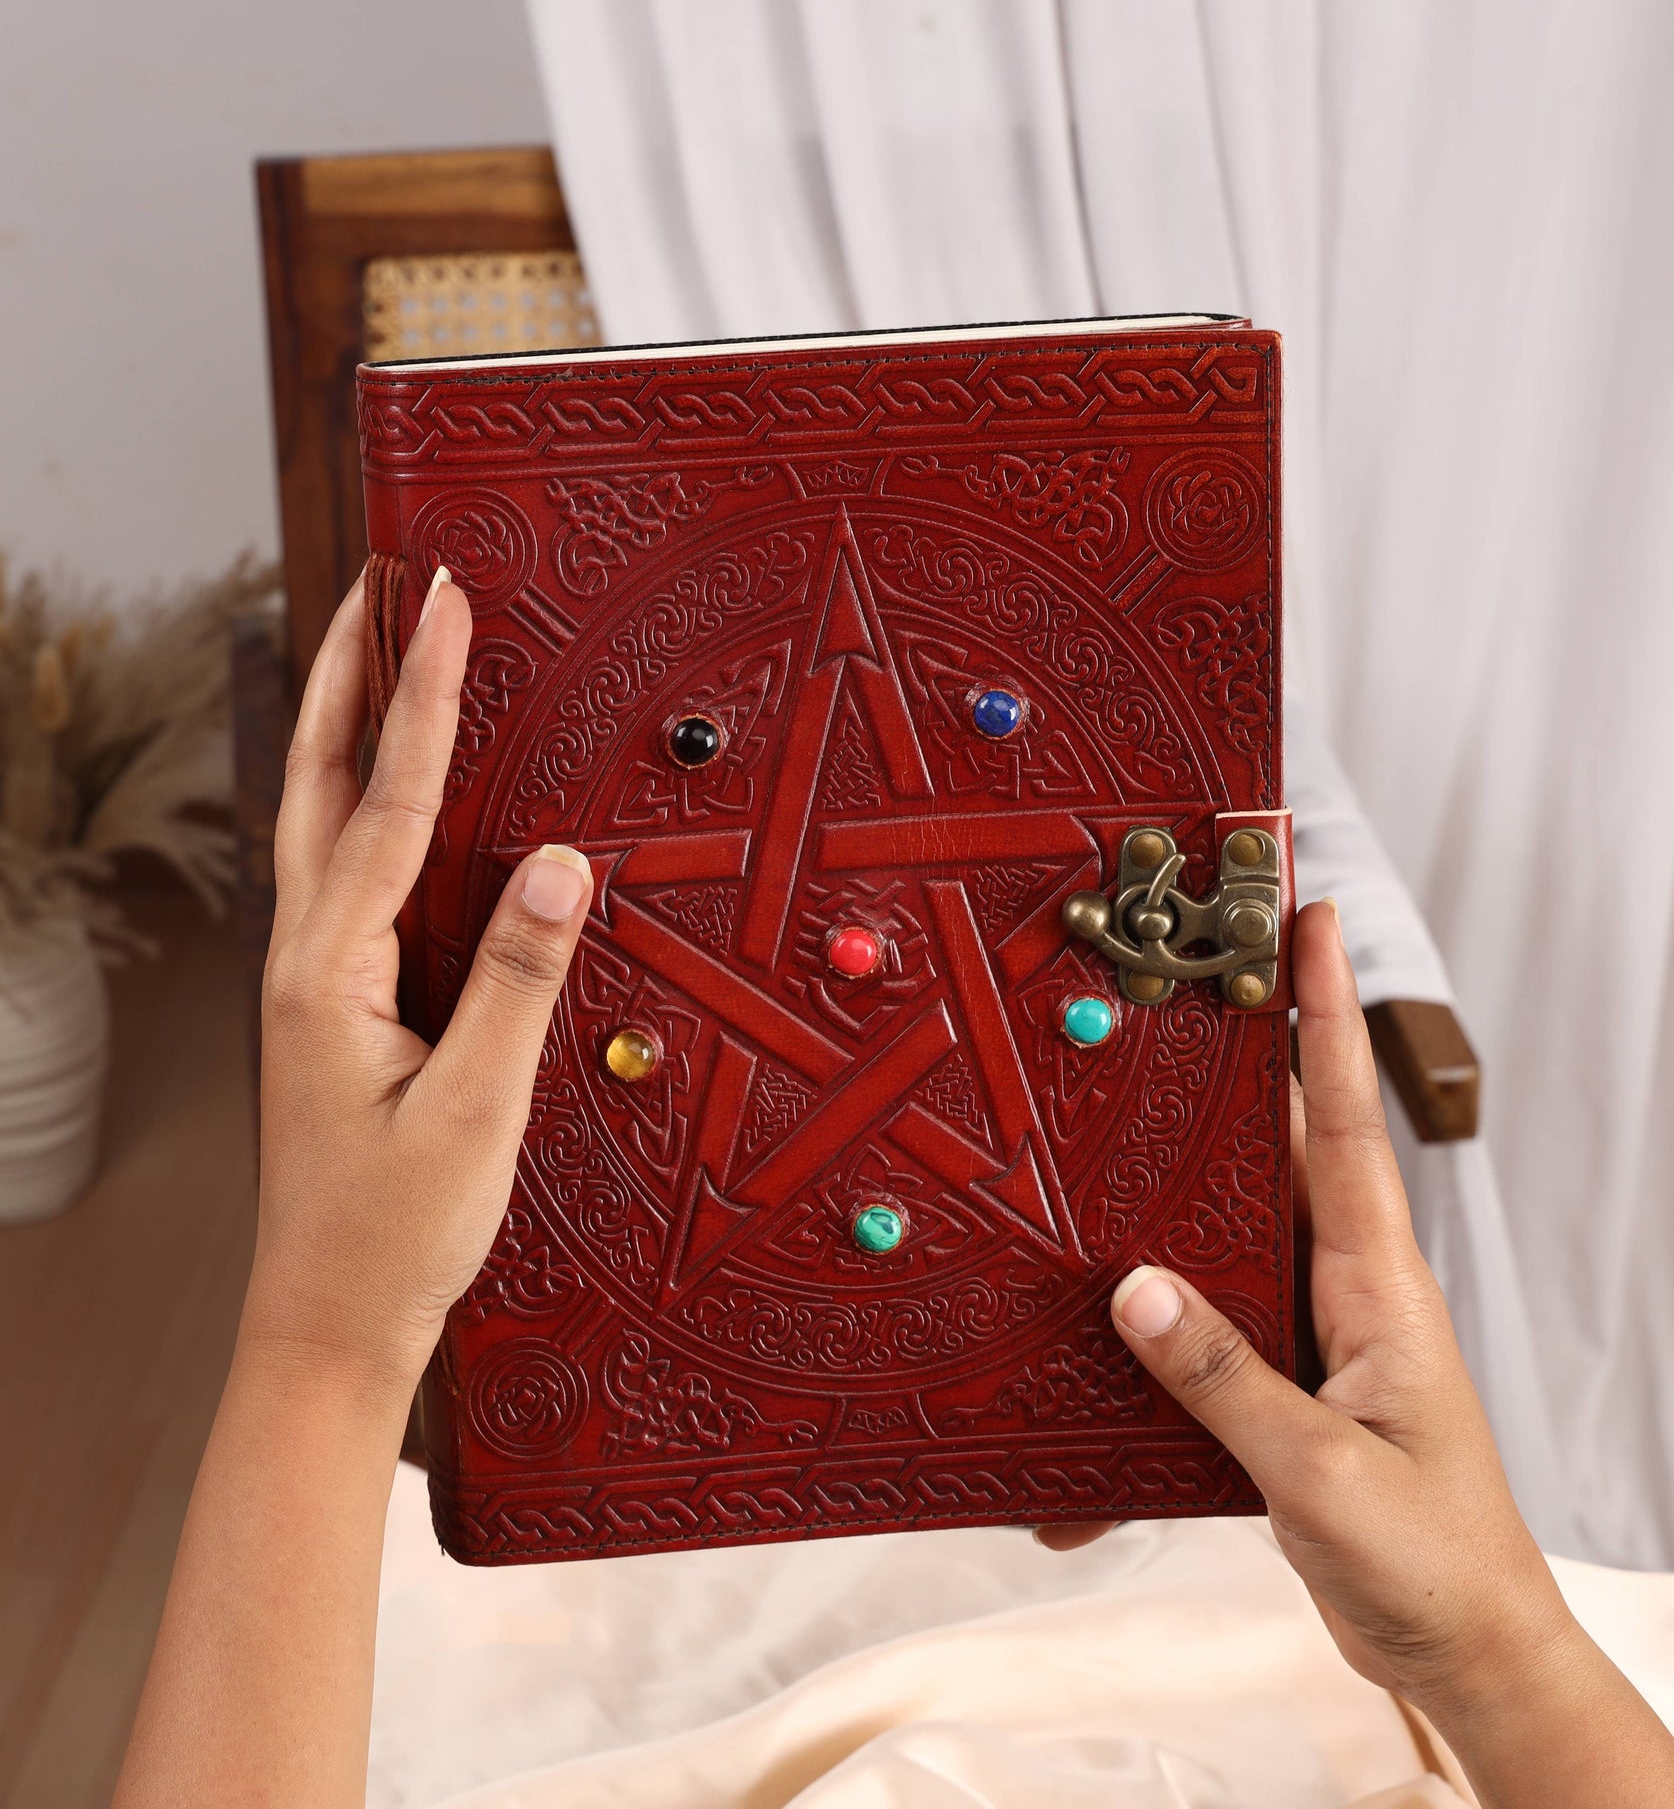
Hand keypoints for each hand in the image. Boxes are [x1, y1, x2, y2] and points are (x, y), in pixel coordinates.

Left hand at [243, 567, 592, 1385]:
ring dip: (344, 724)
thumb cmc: (393, 1235)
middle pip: (318, 780)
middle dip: (347, 670)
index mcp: (328, 969)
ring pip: (319, 820)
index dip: (420, 694)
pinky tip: (383, 792)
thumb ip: (516, 981)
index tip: (443, 599)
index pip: (386, 800)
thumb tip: (557, 860)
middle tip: (378, 578)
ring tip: (375, 647)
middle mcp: (302, 957)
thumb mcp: (474, 1113)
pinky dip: (359, 798)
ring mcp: (308, 980)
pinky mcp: (329, 1004)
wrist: (327, 1329)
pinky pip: (341, 870)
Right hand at [1100, 902, 1673, 1804]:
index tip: (1312, 920)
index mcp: (1379, 1287)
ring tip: (1122, 1111)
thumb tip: (1135, 1288)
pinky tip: (1103, 1340)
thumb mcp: (1324, 1477)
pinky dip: (1160, 1320)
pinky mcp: (1284, 1379)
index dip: (1327, 1017)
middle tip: (1194, 974)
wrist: (1469, 1652)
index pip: (1345, 1122)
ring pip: (1238, 1222)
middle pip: (1288, 1142)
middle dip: (1248, 1054)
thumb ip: (1227, 1380)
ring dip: (1184, 1174)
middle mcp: (1348, 1287)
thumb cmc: (1431, 1565)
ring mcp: (1317, 1330)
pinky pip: (1210, 1318)